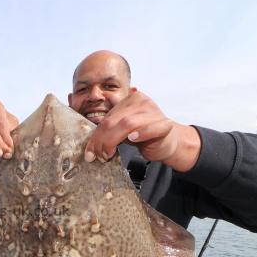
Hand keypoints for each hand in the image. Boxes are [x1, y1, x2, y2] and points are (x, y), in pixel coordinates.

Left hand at [85, 90, 200, 171]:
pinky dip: (141, 133)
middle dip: (101, 141)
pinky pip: (151, 127)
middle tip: (97, 156)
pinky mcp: (164, 124)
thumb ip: (108, 131)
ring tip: (108, 155)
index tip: (89, 153)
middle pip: (114, 121)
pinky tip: (132, 139)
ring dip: (113, 141)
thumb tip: (89, 149)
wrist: (168, 143)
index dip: (95, 136)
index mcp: (129, 100)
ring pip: (128, 124)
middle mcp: (141, 102)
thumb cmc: (143, 136)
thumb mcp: (122, 131)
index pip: (106, 118)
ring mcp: (154, 112)